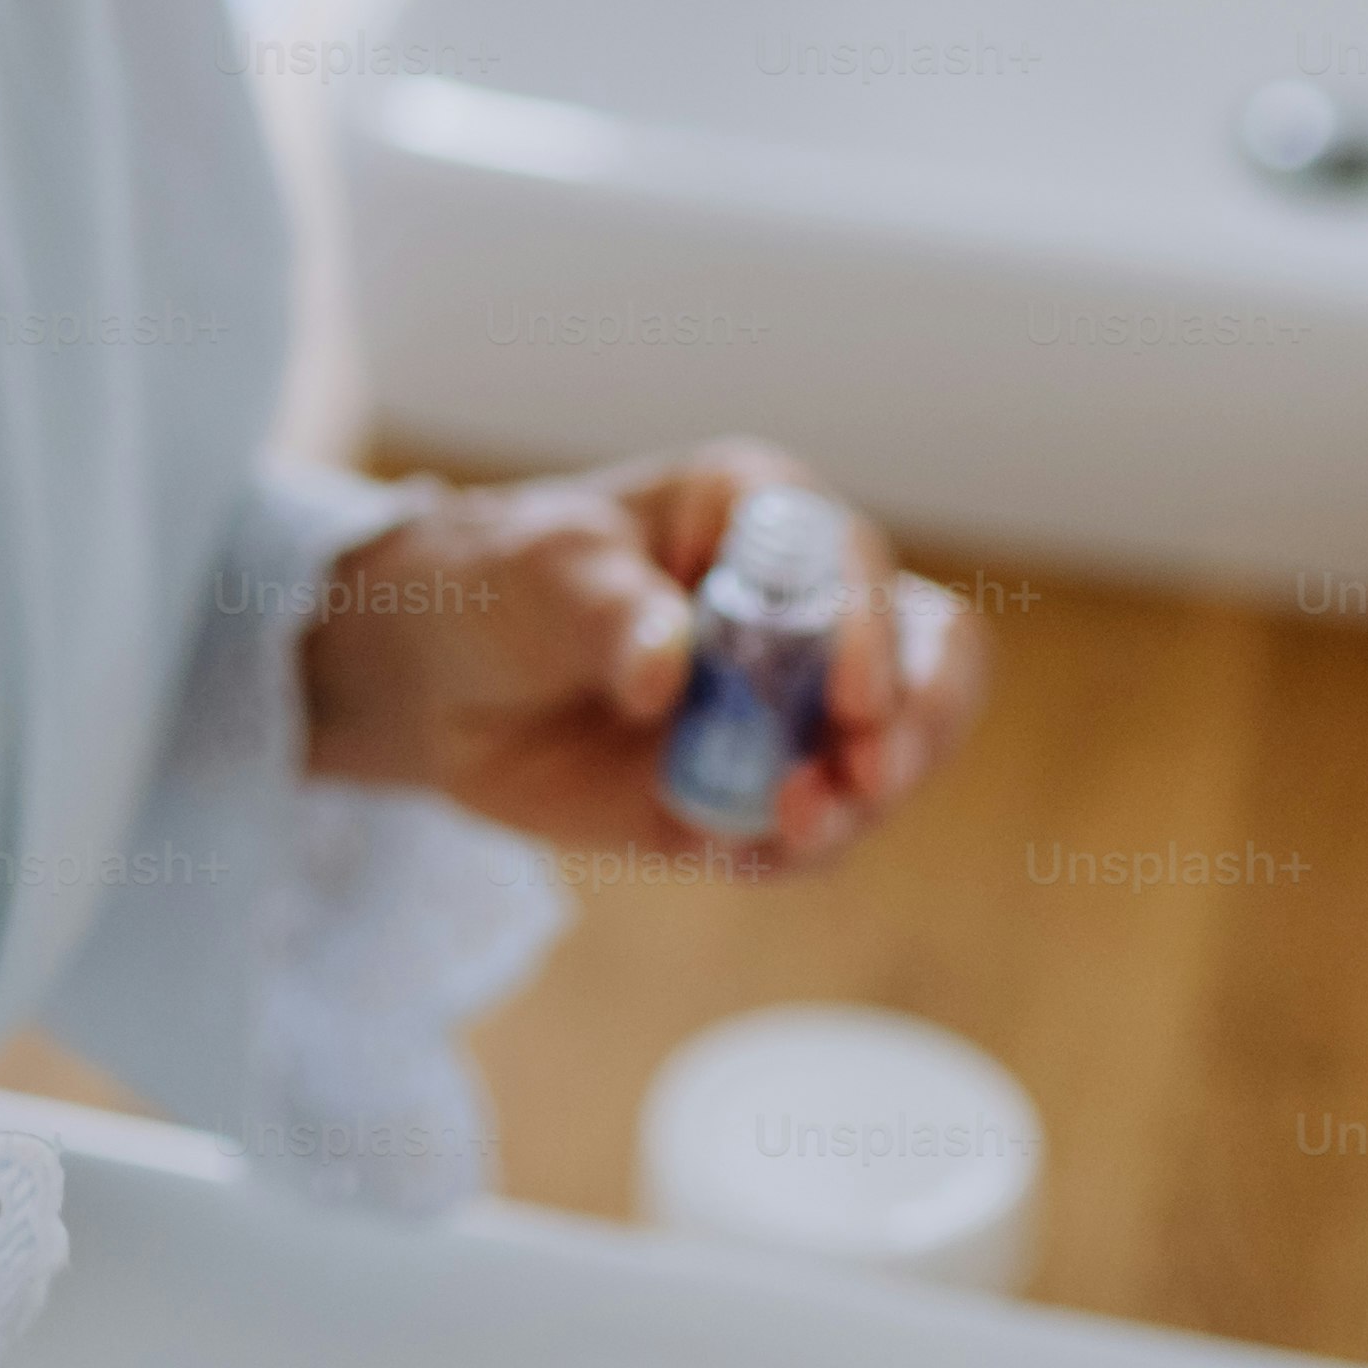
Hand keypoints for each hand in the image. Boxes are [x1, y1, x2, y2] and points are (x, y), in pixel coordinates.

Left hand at [293, 443, 989, 869]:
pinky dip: (796, 849)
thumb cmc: (498, 583)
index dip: (871, 629)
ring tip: (787, 833)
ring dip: (861, 802)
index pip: (857, 560)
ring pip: (893, 752)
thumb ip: (609, 610)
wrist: (438, 683)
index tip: (846, 702)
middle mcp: (804, 605)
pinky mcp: (761, 787)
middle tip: (862, 782)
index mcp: (762, 514)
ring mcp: (791, 702)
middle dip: (916, 725)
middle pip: (930, 654)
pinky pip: (818, 828)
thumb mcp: (542, 573)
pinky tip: (738, 853)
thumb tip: (666, 669)